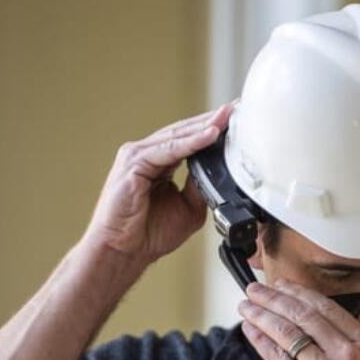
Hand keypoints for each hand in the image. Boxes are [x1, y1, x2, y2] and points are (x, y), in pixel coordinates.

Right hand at [83, 102, 234, 264]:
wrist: (123, 252)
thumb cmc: (148, 234)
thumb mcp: (189, 208)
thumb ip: (201, 186)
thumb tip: (220, 170)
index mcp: (157, 163)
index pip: (188, 139)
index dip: (212, 129)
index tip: (237, 120)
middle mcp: (145, 155)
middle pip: (183, 131)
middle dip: (211, 120)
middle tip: (237, 108)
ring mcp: (136, 157)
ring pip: (177, 136)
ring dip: (204, 126)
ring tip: (227, 117)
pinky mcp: (133, 164)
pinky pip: (167, 150)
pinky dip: (191, 142)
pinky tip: (209, 135)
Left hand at [238, 280, 359, 359]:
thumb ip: (342, 346)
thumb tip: (306, 324)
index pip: (326, 308)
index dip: (299, 293)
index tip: (281, 284)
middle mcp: (346, 354)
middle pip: (303, 315)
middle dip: (274, 298)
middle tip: (255, 289)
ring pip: (286, 333)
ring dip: (261, 315)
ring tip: (246, 306)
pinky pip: (276, 357)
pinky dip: (260, 341)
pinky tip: (250, 331)